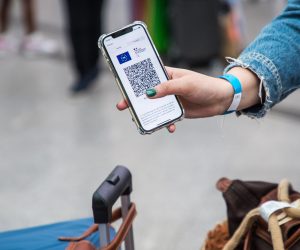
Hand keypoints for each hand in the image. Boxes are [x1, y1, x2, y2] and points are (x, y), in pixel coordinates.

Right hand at [117, 66, 259, 132]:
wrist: (220, 99)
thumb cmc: (204, 85)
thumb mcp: (185, 84)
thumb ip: (167, 88)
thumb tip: (149, 93)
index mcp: (167, 75)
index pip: (147, 77)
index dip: (134, 81)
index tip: (123, 87)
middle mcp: (166, 88)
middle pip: (146, 94)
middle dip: (135, 100)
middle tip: (123, 106)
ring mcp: (170, 100)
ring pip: (154, 107)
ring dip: (148, 114)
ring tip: (142, 120)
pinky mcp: (176, 111)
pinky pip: (166, 118)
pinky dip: (165, 123)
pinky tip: (169, 127)